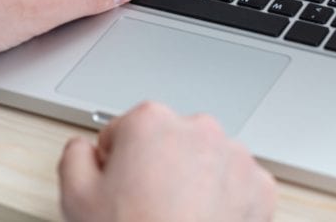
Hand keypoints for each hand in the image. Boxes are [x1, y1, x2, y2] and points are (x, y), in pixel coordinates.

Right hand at [59, 102, 275, 221]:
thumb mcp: (76, 197)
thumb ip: (75, 156)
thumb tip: (83, 149)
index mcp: (151, 122)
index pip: (124, 130)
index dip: (116, 163)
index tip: (120, 186)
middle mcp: (198, 130)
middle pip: (169, 141)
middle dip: (159, 167)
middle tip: (148, 207)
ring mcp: (234, 157)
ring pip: (206, 161)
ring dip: (194, 181)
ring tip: (178, 219)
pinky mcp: (260, 187)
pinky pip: (237, 185)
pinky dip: (225, 201)